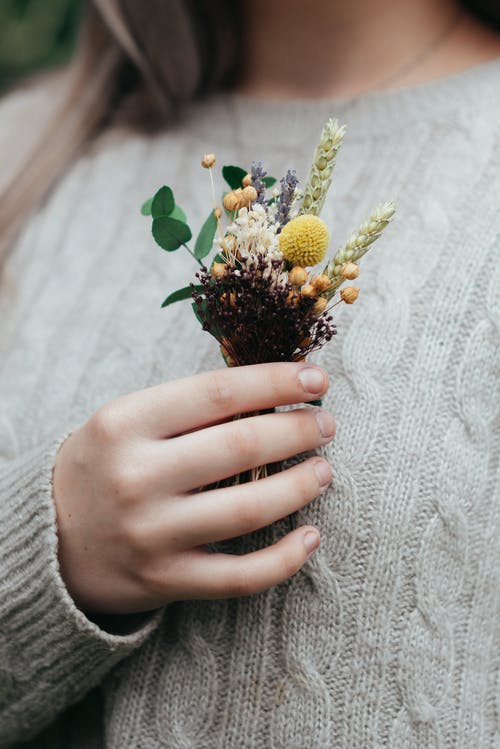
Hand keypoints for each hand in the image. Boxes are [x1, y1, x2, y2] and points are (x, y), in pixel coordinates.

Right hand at [52, 362, 334, 614]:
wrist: (46, 538)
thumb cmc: (101, 466)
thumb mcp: (125, 422)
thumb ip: (186, 408)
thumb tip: (270, 394)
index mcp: (125, 423)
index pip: (219, 392)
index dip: (278, 382)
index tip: (315, 380)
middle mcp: (137, 476)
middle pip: (243, 445)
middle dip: (300, 430)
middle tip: (325, 425)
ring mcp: (151, 533)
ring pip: (251, 509)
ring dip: (302, 486)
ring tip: (323, 470)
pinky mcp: (164, 580)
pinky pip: (240, 576)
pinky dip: (285, 558)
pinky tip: (310, 536)